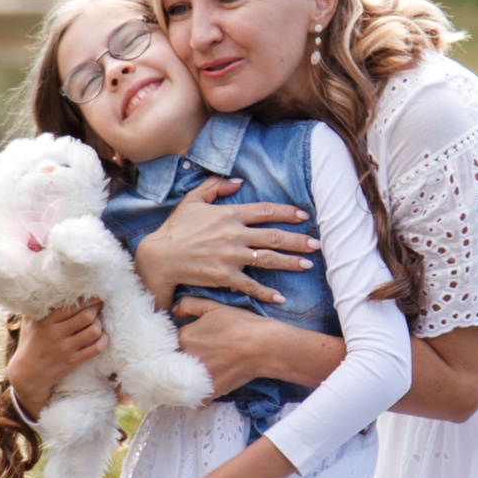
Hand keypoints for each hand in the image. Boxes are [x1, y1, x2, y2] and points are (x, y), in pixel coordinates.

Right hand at [5, 302, 104, 416]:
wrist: (28, 375)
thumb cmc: (30, 344)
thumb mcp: (29, 323)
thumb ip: (36, 305)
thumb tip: (42, 285)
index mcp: (45, 321)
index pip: (72, 304)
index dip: (87, 298)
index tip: (94, 294)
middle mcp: (55, 334)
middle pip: (86, 315)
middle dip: (96, 308)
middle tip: (99, 305)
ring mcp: (65, 349)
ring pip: (93, 330)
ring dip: (100, 324)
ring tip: (98, 320)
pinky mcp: (73, 362)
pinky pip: (96, 349)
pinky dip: (103, 340)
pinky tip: (102, 335)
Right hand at [134, 177, 317, 307]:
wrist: (159, 258)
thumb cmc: (176, 229)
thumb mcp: (193, 200)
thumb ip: (215, 186)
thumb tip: (238, 181)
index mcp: (229, 215)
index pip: (265, 211)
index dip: (287, 212)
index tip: (303, 216)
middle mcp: (234, 235)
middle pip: (274, 236)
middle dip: (298, 240)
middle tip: (317, 243)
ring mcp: (231, 257)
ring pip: (268, 259)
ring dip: (290, 262)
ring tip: (308, 264)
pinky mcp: (224, 276)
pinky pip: (250, 285)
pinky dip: (266, 293)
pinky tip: (281, 297)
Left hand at [173, 296, 294, 392]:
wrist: (264, 346)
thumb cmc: (241, 324)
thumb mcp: (214, 306)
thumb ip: (190, 304)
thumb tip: (175, 310)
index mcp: (185, 336)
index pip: (173, 342)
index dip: (182, 343)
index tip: (193, 344)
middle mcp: (187, 357)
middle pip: (177, 361)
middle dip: (185, 359)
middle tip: (203, 356)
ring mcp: (197, 376)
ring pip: (184, 380)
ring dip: (189, 377)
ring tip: (205, 371)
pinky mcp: (209, 392)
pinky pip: (195, 398)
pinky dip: (199, 396)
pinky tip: (207, 386)